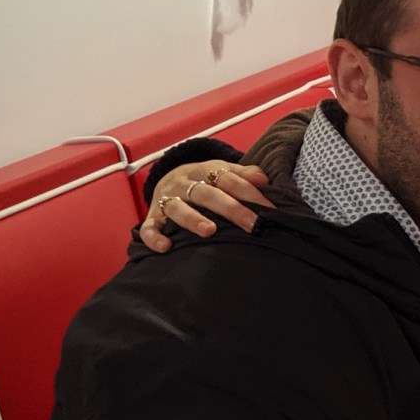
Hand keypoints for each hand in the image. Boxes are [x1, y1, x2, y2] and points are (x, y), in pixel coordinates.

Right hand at [138, 160, 270, 252]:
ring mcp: (166, 200)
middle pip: (207, 194)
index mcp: (205, 171)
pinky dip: (154, 237)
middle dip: (231, 209)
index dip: (251, 194)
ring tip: (210, 231)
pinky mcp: (152, 216)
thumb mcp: (222, 172)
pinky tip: (166, 247)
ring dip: (193, 219)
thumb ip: (243, 175)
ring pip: (177, 207)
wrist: (168, 178)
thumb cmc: (205, 181)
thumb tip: (264, 178)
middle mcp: (184, 184)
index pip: (229, 180)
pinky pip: (149, 227)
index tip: (270, 210)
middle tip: (252, 224)